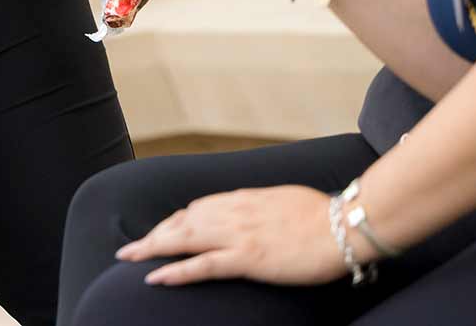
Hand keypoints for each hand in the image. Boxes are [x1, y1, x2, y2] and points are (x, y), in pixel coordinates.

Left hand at [119, 185, 349, 286]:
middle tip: (134, 247)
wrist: (345, 225)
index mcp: (245, 198)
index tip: (164, 229)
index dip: (176, 220)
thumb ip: (265, 206)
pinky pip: (202, 265)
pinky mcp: (247, 258)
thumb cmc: (326, 215)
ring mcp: (238, 235)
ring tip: (129, 257)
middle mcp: (234, 212)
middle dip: (155, 233)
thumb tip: (261, 210)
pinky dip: (175, 271)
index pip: (199, 207)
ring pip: (183, 239)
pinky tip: (154, 277)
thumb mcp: (286, 201)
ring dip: (152, 248)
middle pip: (182, 221)